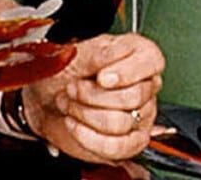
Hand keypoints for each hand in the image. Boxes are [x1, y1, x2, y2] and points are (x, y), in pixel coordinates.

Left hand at [23, 32, 162, 164]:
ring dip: (84, 113)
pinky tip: (75, 124)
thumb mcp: (77, 54)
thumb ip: (99, 54)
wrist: (47, 96)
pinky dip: (89, 137)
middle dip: (92, 94)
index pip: (152, 62)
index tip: (101, 78)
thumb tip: (111, 62)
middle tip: (73, 88)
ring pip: (120, 122)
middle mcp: (145, 85)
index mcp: (139, 55)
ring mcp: (141, 116)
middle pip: (133, 97)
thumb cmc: (66, 71)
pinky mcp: (129, 142)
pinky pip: (117, 147)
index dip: (127, 73)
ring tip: (70, 104)